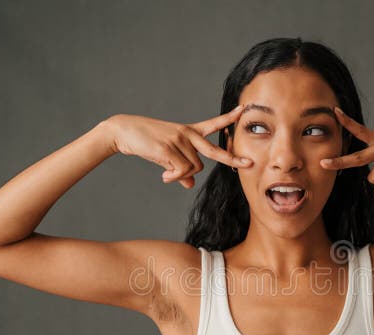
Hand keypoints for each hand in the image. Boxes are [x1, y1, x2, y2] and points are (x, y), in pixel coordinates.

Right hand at [105, 106, 252, 188]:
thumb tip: (191, 184)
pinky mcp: (169, 148)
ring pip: (194, 168)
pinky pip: (182, 171)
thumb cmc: (147, 142)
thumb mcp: (167, 155)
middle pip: (214, 151)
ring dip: (180, 176)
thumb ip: (181, 169)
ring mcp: (179, 140)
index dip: (228, 119)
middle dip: (232, 159)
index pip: (213, 124)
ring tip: (167, 175)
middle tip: (249, 164)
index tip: (243, 110)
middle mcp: (188, 134)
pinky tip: (164, 176)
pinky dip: (174, 178)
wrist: (124, 131)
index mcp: (189, 131)